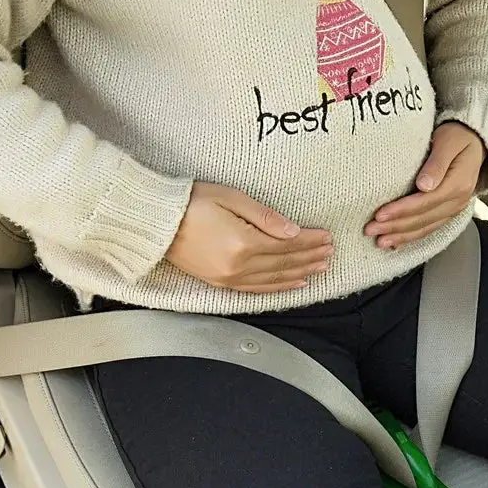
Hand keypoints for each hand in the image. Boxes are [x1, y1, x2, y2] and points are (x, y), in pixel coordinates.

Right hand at [166, 182, 332, 292]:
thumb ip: (265, 217)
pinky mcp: (221, 283)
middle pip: (285, 263)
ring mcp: (230, 278)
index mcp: (244, 243)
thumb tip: (293, 231)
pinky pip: (257, 289)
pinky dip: (279, 287)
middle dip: (310, 257)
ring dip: (300, 273)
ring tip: (320, 268)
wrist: (158, 222)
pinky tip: (294, 283)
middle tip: (330, 252)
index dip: (310, 240)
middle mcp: (239, 266)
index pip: (288, 244)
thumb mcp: (231, 198)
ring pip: (275, 279)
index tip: (326, 236)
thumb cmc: (191, 202)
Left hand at [364, 122, 485, 248]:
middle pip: (422, 219)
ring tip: (379, 241)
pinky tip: (395, 242)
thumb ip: (437, 163)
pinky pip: (429, 228)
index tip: (379, 214)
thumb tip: (424, 185)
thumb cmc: (457, 137)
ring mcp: (453, 209)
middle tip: (369, 230)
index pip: (424, 202)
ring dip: (400, 236)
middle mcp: (458, 201)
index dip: (401, 210)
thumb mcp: (448, 142)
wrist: (474, 141)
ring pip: (425, 228)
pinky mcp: (448, 212)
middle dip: (394, 226)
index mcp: (458, 184)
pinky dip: (411, 237)